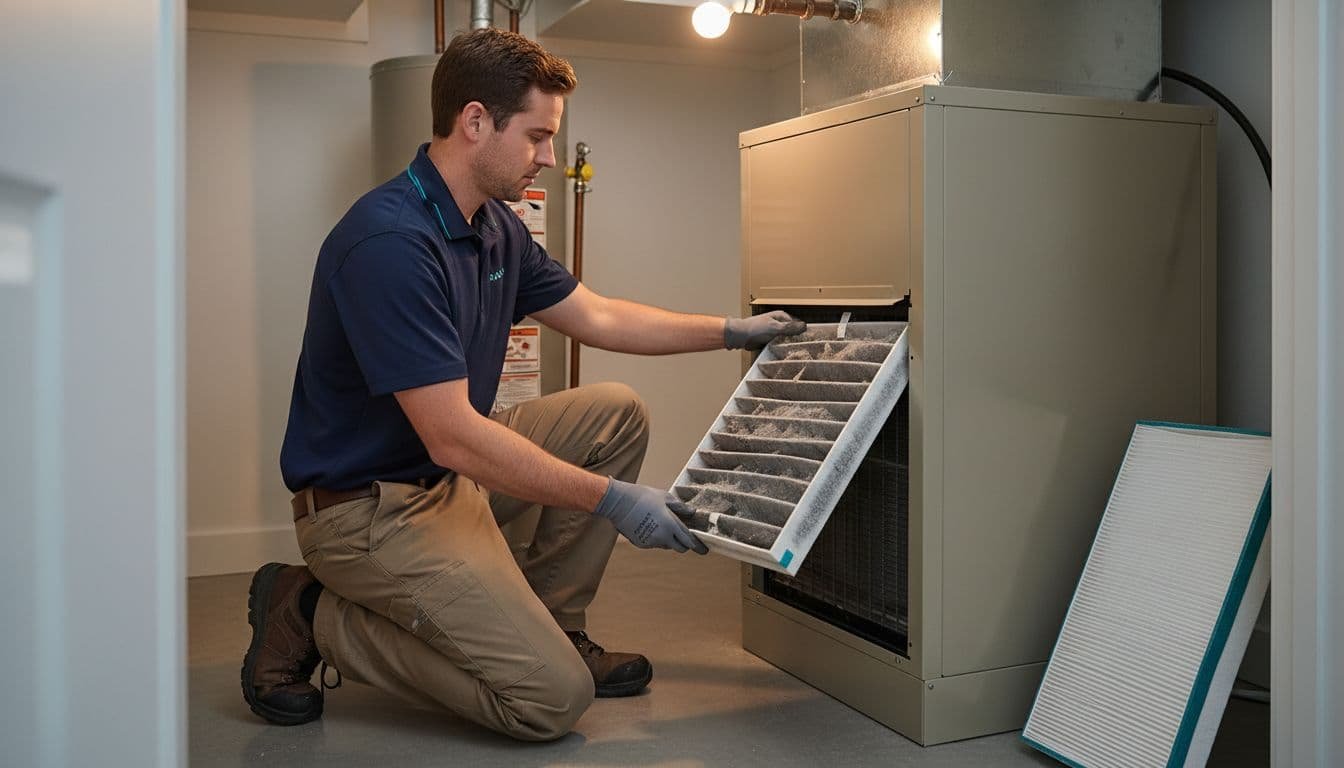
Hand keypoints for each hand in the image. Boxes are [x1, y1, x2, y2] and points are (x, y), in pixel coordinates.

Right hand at [593, 479, 707, 553]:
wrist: (618, 502)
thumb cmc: (643, 496)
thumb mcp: (665, 497)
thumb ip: (680, 507)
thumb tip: (692, 513)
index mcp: (670, 525)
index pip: (688, 540)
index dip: (698, 546)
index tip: (704, 550)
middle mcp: (662, 537)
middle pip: (680, 548)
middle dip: (684, 544)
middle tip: (683, 536)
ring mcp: (651, 542)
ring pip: (666, 545)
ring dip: (669, 539)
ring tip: (661, 524)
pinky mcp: (641, 544)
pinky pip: (654, 544)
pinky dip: (656, 538)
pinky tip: (649, 525)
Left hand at [724, 311, 805, 349]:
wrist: (739, 336)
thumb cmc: (755, 329)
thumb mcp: (775, 327)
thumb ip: (790, 328)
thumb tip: (804, 326)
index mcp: (781, 316)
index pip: (797, 324)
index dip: (803, 332)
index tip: (809, 340)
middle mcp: (778, 323)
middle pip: (792, 332)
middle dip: (795, 339)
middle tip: (802, 348)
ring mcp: (774, 332)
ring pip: (785, 339)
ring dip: (788, 345)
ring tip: (794, 352)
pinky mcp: (769, 340)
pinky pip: (778, 344)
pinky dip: (781, 348)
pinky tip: (784, 353)